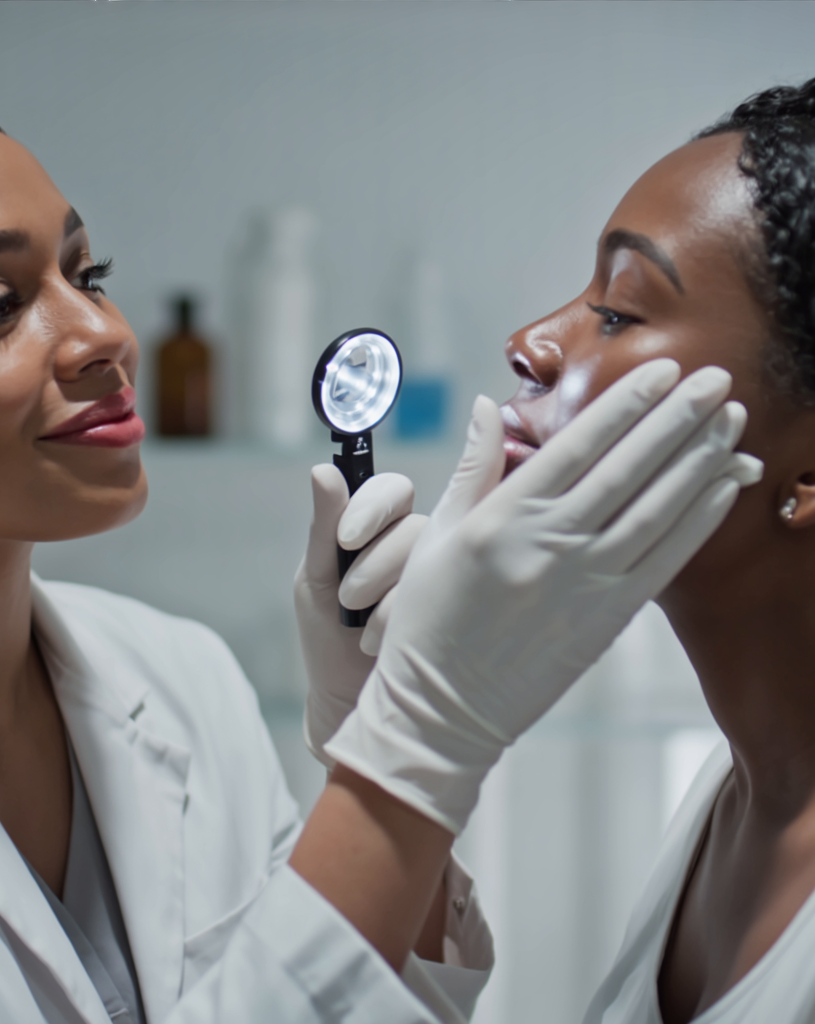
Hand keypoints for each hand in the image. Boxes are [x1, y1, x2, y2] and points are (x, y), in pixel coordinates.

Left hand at [295, 469, 428, 767]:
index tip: (346, 539)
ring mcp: (440, 578)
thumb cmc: (326, 636)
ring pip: (433, 558)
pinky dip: (408, 618)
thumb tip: (322, 469)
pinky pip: (449, 593)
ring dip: (390, 594)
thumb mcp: (316, 579)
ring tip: (364, 631)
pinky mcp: (457, 608)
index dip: (373, 507)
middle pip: (415, 523)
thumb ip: (324, 526)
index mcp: (378, 529)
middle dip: (377, 561)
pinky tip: (387, 643)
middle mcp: (416, 547)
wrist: (347, 700)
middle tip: (348, 598)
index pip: (393, 490)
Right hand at [325, 360, 763, 833]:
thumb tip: (488, 404)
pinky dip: (699, 520)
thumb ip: (472, 466)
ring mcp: (586, 582)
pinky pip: (666, 560)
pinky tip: (723, 485)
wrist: (444, 706)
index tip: (661, 369)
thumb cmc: (430, 618)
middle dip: (677, 417)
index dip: (625, 403)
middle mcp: (552, 543)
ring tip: (729, 420)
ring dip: (699, 460)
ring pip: (657, 508)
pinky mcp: (608, 618)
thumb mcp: (436, 534)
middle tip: (714, 377)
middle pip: (629, 468)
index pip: (578, 445)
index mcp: (505, 517)